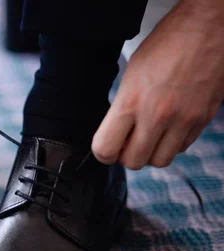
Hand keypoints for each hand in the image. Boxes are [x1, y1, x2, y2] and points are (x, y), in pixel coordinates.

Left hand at [92, 0, 223, 168]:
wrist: (207, 28)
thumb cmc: (167, 44)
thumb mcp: (131, 75)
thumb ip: (123, 107)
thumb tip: (116, 133)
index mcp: (131, 101)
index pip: (106, 149)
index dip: (103, 153)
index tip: (107, 148)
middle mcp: (157, 115)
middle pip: (133, 162)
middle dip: (127, 155)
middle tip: (128, 143)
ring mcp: (183, 120)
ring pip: (160, 161)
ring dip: (151, 153)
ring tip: (150, 136)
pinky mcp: (203, 119)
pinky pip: (182, 147)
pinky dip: (173, 143)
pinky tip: (169, 127)